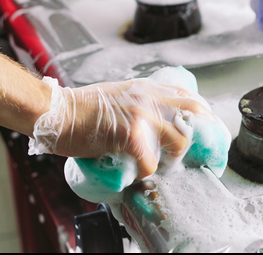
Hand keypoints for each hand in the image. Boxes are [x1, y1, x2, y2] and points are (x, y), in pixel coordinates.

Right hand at [29, 77, 206, 178]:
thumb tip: (152, 123)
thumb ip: (137, 103)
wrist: (55, 113)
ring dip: (173, 159)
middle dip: (202, 134)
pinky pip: (150, 162)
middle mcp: (149, 98)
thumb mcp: (117, 95)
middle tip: (200, 152)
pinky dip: (146, 172)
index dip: (202, 112)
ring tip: (161, 166)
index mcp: (146, 88)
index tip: (206, 127)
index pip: (187, 95)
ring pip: (179, 140)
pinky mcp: (130, 134)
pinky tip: (136, 174)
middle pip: (194, 112)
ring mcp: (141, 115)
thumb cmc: (80, 109)